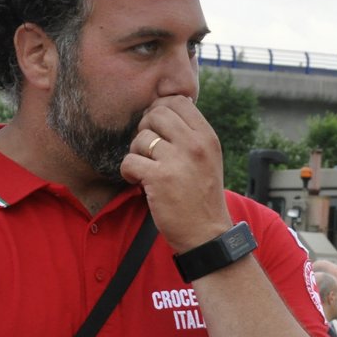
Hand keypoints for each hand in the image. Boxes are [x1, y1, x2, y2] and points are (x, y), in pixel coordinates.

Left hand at [117, 96, 232, 253]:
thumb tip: (163, 110)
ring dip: (136, 152)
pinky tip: (137, 181)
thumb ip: (191, 135)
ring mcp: (177, 161)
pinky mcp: (159, 179)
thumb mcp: (208, 159)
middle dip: (145, 129)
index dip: (160, 110)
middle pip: (156, 114)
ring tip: (145, 168)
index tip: (157, 129)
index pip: (177, 101)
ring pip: (140, 137)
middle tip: (148, 149)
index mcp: (207, 137)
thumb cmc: (202, 197)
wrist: (207, 235)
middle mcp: (195, 145)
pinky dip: (128, 171)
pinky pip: (129, 160)